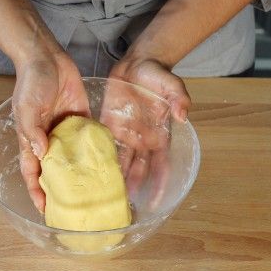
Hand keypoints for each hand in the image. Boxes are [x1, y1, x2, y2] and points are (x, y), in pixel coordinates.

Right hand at [12, 50, 89, 212]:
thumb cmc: (31, 83)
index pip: (32, 172)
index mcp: (32, 139)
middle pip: (54, 169)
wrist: (47, 58)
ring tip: (93, 190)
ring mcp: (65, 129)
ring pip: (73, 157)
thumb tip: (41, 153)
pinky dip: (95, 150)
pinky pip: (89, 138)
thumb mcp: (26, 107)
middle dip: (61, 188)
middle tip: (73, 206)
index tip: (45, 209)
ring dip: (80, 172)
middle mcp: (49, 139)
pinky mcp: (81, 118)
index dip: (36, 191)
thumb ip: (32, 131)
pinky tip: (106, 163)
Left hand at [102, 56, 190, 208]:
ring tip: (104, 196)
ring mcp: (125, 133)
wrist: (138, 63)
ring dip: (114, 178)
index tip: (153, 203)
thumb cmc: (158, 75)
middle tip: (122, 207)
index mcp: (159, 135)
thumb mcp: (172, 84)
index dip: (158, 184)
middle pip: (138, 169)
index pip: (161, 166)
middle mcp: (142, 139)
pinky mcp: (108, 125)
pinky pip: (103, 144)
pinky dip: (97, 157)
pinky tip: (88, 171)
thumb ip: (179, 98)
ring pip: (120, 161)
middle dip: (131, 187)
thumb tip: (183, 115)